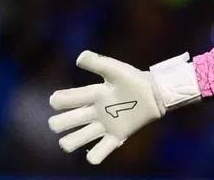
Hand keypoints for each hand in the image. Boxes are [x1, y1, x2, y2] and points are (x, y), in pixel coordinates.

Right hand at [48, 50, 199, 164]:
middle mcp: (94, 112)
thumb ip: (98, 62)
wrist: (156, 93)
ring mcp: (105, 126)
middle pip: (66, 122)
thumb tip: (79, 57)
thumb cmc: (135, 79)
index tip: (57, 100)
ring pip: (78, 139)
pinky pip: (101, 151)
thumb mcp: (115, 69)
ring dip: (70, 142)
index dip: (59, 101)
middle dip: (59, 123)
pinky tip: (93, 156)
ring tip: (67, 142)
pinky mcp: (117, 136)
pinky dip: (95, 156)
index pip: (67, 99)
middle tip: (63, 122)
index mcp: (93, 95)